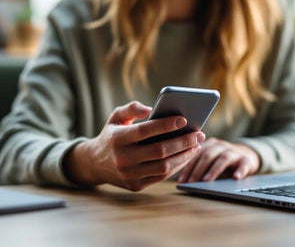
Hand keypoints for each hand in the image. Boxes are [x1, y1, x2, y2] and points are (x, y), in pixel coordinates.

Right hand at [63, 101, 205, 190]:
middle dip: (183, 142)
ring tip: (197, 145)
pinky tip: (187, 155)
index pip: (144, 131)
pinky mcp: (135, 186)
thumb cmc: (112, 135)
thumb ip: (132, 108)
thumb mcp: (116, 117)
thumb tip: (151, 109)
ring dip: (184, 156)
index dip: (165, 125)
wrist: (95, 163)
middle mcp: (122, 158)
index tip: (184, 119)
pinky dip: (177, 166)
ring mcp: (129, 175)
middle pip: (159, 151)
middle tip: (199, 134)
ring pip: (164, 167)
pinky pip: (161, 176)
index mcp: (117, 139)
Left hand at [178, 137, 259, 182]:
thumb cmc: (223, 162)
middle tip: (191, 182)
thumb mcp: (211, 161)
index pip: (196, 154)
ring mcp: (234, 151)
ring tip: (207, 181)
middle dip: (197, 170)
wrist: (248, 156)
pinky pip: (243, 164)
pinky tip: (236, 178)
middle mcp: (221, 146)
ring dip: (214, 170)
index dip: (187, 167)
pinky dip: (240, 171)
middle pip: (207, 155)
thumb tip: (183, 180)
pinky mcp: (247, 160)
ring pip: (223, 158)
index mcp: (209, 144)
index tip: (181, 180)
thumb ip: (199, 166)